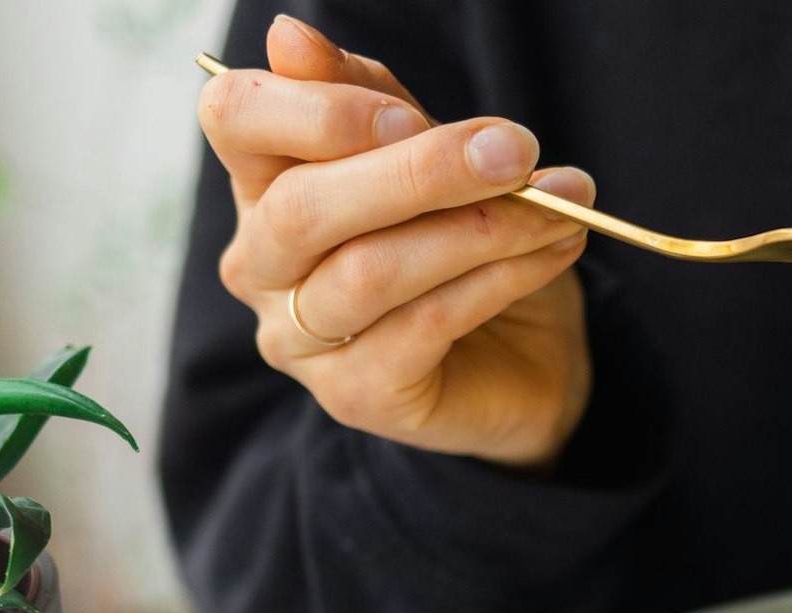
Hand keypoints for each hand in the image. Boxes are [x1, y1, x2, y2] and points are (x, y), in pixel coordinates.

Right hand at [199, 16, 591, 469]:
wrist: (528, 360)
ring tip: (557, 207)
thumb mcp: (433, 159)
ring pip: (371, 270)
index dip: (313, 110)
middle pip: (305, 205)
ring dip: (481, 228)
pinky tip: (554, 253)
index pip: (234, 119)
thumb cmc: (468, 246)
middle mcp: (262, 265)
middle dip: (420, 171)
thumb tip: (290, 36)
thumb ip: (376, 103)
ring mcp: (301, 340)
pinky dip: (499, 279)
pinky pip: (425, 324)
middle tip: (516, 150)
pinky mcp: (358, 396)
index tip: (408, 114)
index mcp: (264, 184)